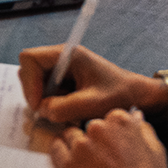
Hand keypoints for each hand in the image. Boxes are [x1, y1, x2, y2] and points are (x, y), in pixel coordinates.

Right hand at [19, 44, 167, 125]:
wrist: (137, 96)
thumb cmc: (120, 94)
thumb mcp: (92, 103)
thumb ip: (64, 107)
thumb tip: (42, 110)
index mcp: (68, 54)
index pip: (30, 58)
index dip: (29, 81)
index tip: (38, 103)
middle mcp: (63, 59)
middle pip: (30, 71)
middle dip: (34, 93)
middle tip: (47, 112)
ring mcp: (63, 70)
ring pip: (37, 84)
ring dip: (44, 100)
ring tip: (62, 113)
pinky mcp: (66, 82)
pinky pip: (47, 92)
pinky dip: (52, 104)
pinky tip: (68, 113)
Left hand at [49, 108, 167, 167]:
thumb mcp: (155, 150)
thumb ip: (143, 129)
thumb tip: (136, 118)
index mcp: (119, 120)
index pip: (108, 117)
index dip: (110, 132)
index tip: (111, 141)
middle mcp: (98, 128)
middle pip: (89, 126)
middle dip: (93, 138)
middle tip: (100, 155)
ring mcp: (81, 145)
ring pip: (70, 135)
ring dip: (75, 144)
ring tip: (84, 160)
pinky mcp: (68, 163)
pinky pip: (56, 149)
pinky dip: (60, 153)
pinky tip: (69, 161)